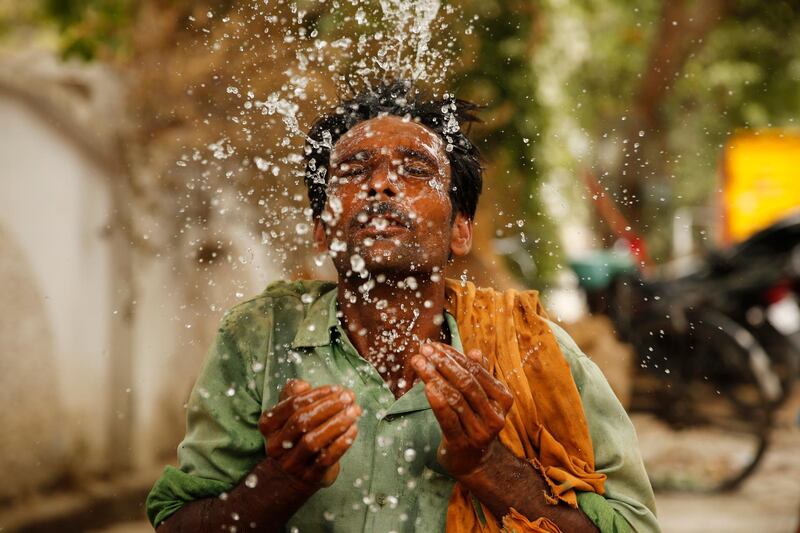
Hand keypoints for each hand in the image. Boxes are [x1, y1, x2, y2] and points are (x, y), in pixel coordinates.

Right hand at [258, 379, 360, 487]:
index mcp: (269, 425)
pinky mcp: (309, 476)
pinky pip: (326, 458)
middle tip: (349, 397)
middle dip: (328, 406)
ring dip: (337, 423)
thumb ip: (293, 395)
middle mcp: (275, 445)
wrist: (292, 476)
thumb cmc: (296, 435)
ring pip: (313, 441)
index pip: (292, 405)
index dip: (316, 394)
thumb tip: (303, 385)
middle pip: (302, 422)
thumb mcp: (289, 414)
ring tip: (354, 411)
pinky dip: (341, 443)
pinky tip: (353, 429)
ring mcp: (291, 463)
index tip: (337, 388)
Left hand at [411, 343, 513, 476]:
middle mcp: (495, 415)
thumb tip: (474, 351)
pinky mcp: (462, 443)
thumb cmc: (474, 421)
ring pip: (455, 398)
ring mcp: (480, 432)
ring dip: (434, 377)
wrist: (472, 461)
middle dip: (443, 364)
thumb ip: (479, 375)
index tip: (435, 346)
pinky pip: (448, 419)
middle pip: (466, 383)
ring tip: (418, 363)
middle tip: (424, 350)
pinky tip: (426, 387)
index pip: (476, 371)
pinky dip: (438, 402)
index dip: (455, 356)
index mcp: (503, 399)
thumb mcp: (481, 398)